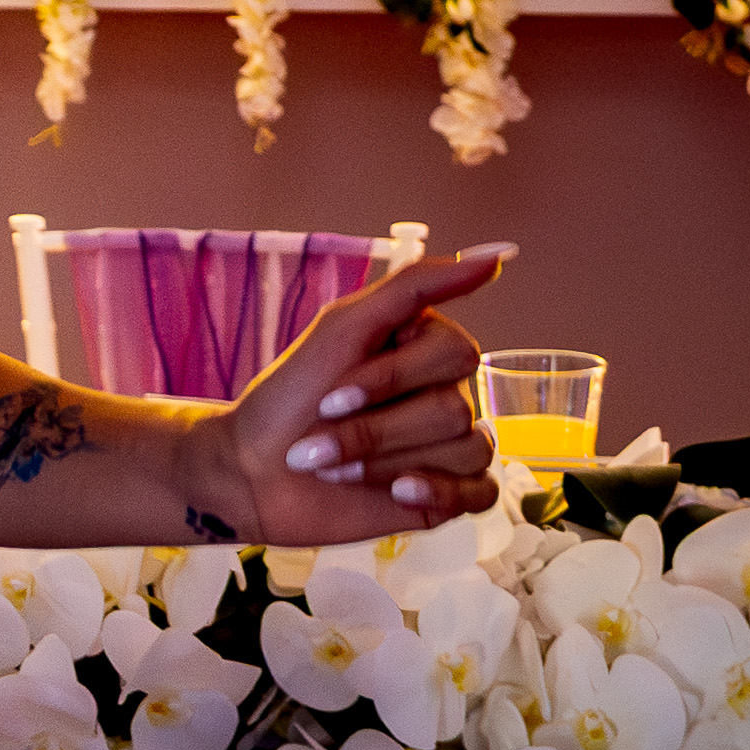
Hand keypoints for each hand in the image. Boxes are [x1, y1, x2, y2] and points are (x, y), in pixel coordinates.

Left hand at [205, 245, 509, 543]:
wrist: (251, 472)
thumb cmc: (289, 397)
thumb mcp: (343, 327)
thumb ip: (417, 285)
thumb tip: (498, 255)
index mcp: (428, 349)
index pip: (455, 353)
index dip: (390, 379)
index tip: (330, 396)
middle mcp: (448, 393)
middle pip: (454, 409)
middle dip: (376, 429)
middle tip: (321, 435)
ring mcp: (452, 445)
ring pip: (465, 451)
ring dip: (383, 462)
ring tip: (332, 467)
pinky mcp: (450, 493)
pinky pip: (482, 493)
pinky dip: (438, 492)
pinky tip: (398, 493)